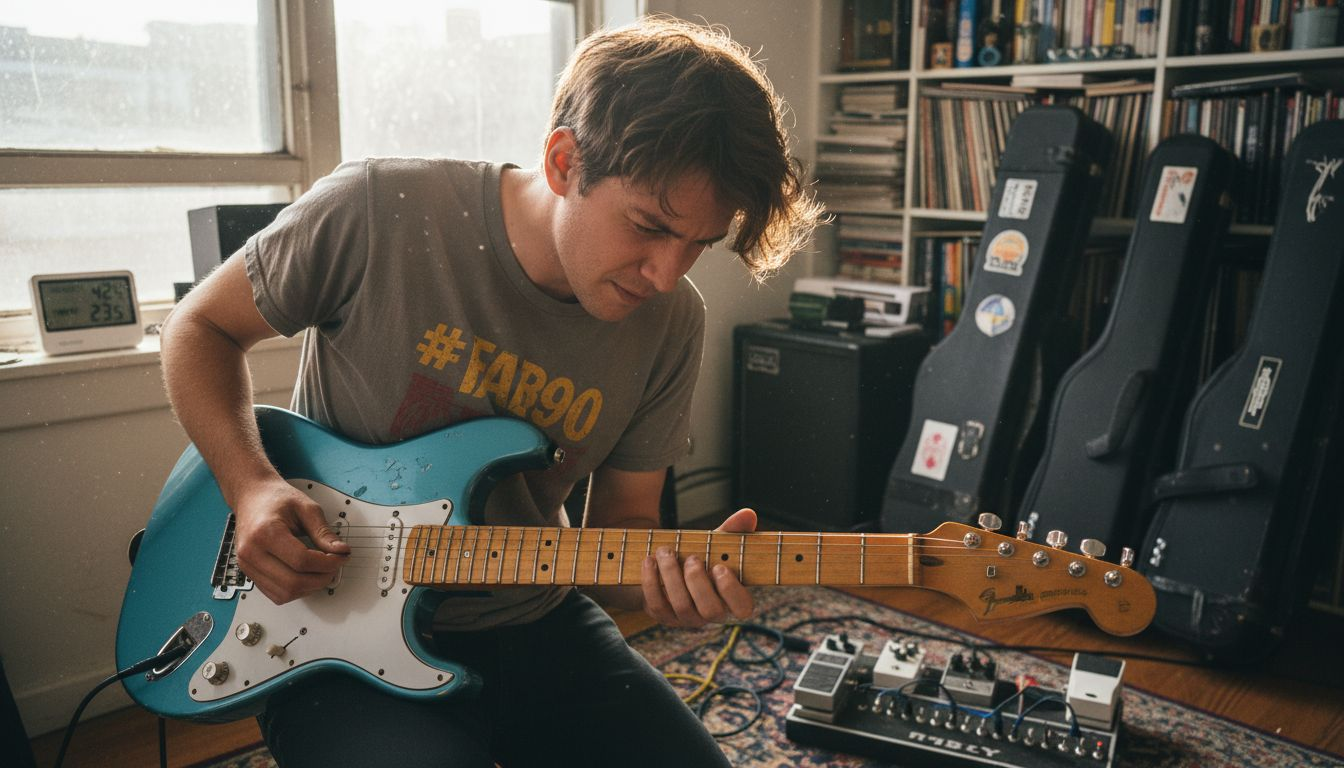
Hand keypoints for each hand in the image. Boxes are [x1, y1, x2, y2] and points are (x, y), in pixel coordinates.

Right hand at [231, 478, 349, 604]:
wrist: (252, 497)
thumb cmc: (275, 499)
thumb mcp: (306, 508)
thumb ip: (324, 532)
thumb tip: (341, 551)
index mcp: (264, 532)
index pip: (301, 561)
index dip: (328, 563)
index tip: (341, 557)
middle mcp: (251, 552)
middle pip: (293, 582)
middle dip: (321, 578)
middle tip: (335, 566)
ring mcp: (247, 566)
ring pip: (284, 594)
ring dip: (309, 588)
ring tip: (322, 571)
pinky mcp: (250, 573)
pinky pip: (276, 594)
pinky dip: (296, 590)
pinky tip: (307, 576)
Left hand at [640, 508, 756, 627]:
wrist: (668, 566)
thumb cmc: (700, 556)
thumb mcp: (715, 544)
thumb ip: (731, 531)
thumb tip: (748, 514)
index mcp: (731, 598)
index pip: (743, 608)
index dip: (732, 590)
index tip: (719, 567)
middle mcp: (711, 614)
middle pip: (711, 611)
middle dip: (698, 581)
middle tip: (691, 558)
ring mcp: (687, 618)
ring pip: (682, 606)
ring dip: (672, 575)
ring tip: (665, 551)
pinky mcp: (664, 616)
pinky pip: (657, 605)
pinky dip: (651, 581)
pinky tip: (650, 560)